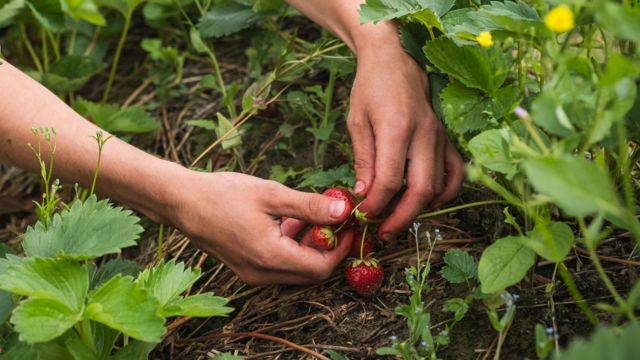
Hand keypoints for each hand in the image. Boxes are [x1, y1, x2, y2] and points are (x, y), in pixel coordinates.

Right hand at [168, 171, 353, 284]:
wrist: (182, 202)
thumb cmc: (224, 194)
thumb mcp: (271, 194)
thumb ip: (309, 206)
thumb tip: (343, 211)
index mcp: (271, 257)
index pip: (321, 267)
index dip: (340, 248)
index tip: (347, 226)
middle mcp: (262, 274)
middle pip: (310, 273)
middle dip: (327, 249)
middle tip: (334, 221)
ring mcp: (252, 275)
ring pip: (295, 271)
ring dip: (308, 248)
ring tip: (309, 217)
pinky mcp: (245, 269)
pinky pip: (279, 267)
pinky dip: (291, 249)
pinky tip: (288, 223)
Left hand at [348, 43, 464, 239]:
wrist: (396, 58)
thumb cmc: (370, 87)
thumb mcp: (357, 121)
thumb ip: (364, 160)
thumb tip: (365, 195)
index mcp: (397, 128)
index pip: (389, 180)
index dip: (376, 204)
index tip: (364, 214)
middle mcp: (424, 134)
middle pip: (420, 189)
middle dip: (401, 217)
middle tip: (384, 230)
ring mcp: (440, 136)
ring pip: (439, 185)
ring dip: (421, 208)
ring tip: (400, 218)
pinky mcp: (448, 137)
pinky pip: (456, 172)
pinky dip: (446, 192)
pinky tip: (429, 201)